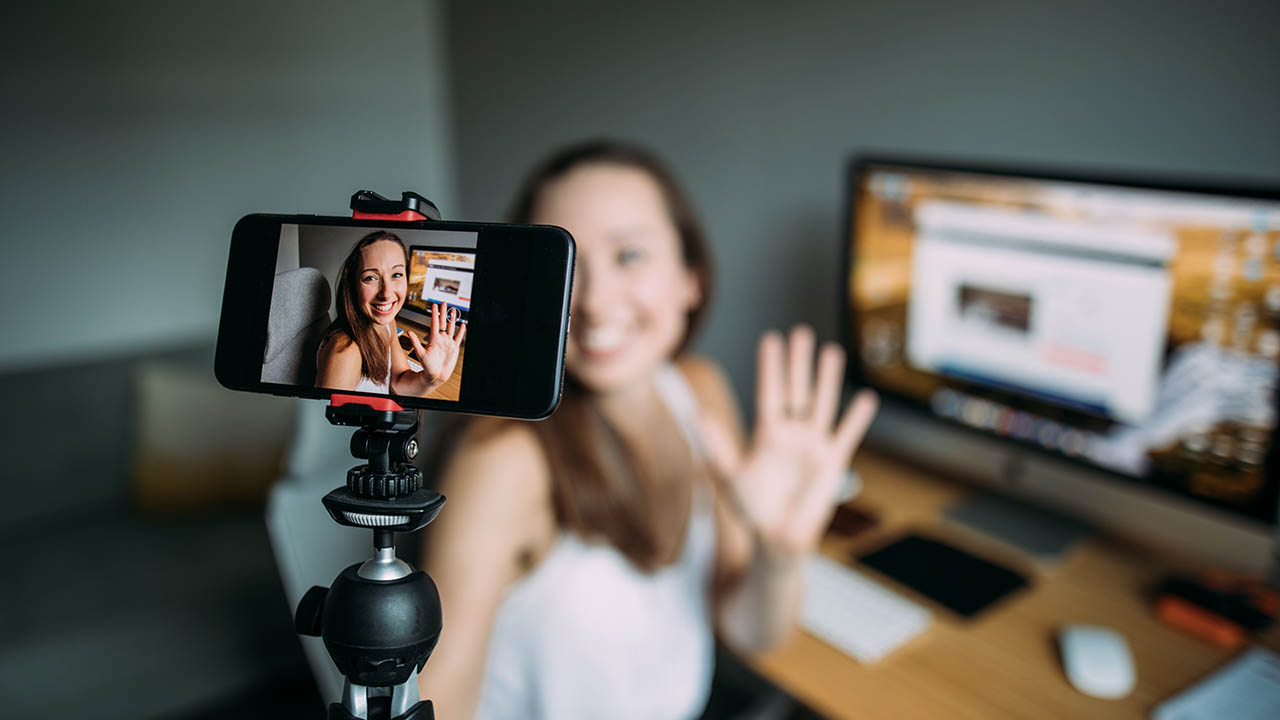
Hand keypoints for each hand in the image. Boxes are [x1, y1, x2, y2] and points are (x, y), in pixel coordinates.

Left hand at [408, 303, 466, 386]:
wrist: (436, 375)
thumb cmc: (427, 366)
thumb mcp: (420, 353)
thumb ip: (415, 342)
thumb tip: (409, 332)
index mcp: (433, 339)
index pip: (434, 323)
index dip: (434, 314)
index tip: (434, 305)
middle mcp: (441, 339)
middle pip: (442, 322)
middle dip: (443, 312)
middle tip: (443, 303)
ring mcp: (448, 342)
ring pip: (451, 328)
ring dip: (452, 319)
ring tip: (453, 310)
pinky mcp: (454, 347)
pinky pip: (458, 337)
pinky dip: (461, 331)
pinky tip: (462, 325)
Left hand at [701, 325, 877, 556]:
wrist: (777, 537)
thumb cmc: (751, 508)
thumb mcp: (729, 475)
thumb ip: (717, 444)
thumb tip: (698, 414)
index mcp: (767, 432)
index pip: (769, 391)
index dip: (770, 366)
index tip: (771, 339)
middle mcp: (792, 432)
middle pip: (797, 390)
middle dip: (799, 363)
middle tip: (801, 332)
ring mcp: (814, 444)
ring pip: (822, 404)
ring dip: (827, 379)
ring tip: (831, 351)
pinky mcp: (833, 461)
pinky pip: (846, 435)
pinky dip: (856, 418)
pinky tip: (865, 397)